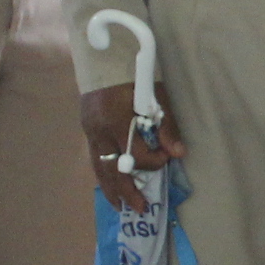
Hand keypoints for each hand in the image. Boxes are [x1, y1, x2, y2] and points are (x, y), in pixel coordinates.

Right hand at [78, 83, 183, 215]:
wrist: (104, 55)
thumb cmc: (134, 74)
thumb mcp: (155, 96)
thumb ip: (165, 126)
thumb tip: (178, 153)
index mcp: (116, 120)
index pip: (135, 154)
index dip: (154, 160)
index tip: (168, 156)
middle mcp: (99, 130)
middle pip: (113, 169)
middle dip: (128, 191)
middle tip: (141, 209)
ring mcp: (89, 131)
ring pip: (99, 168)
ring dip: (112, 189)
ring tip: (121, 207)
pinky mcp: (86, 130)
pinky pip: (94, 159)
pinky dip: (103, 175)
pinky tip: (110, 187)